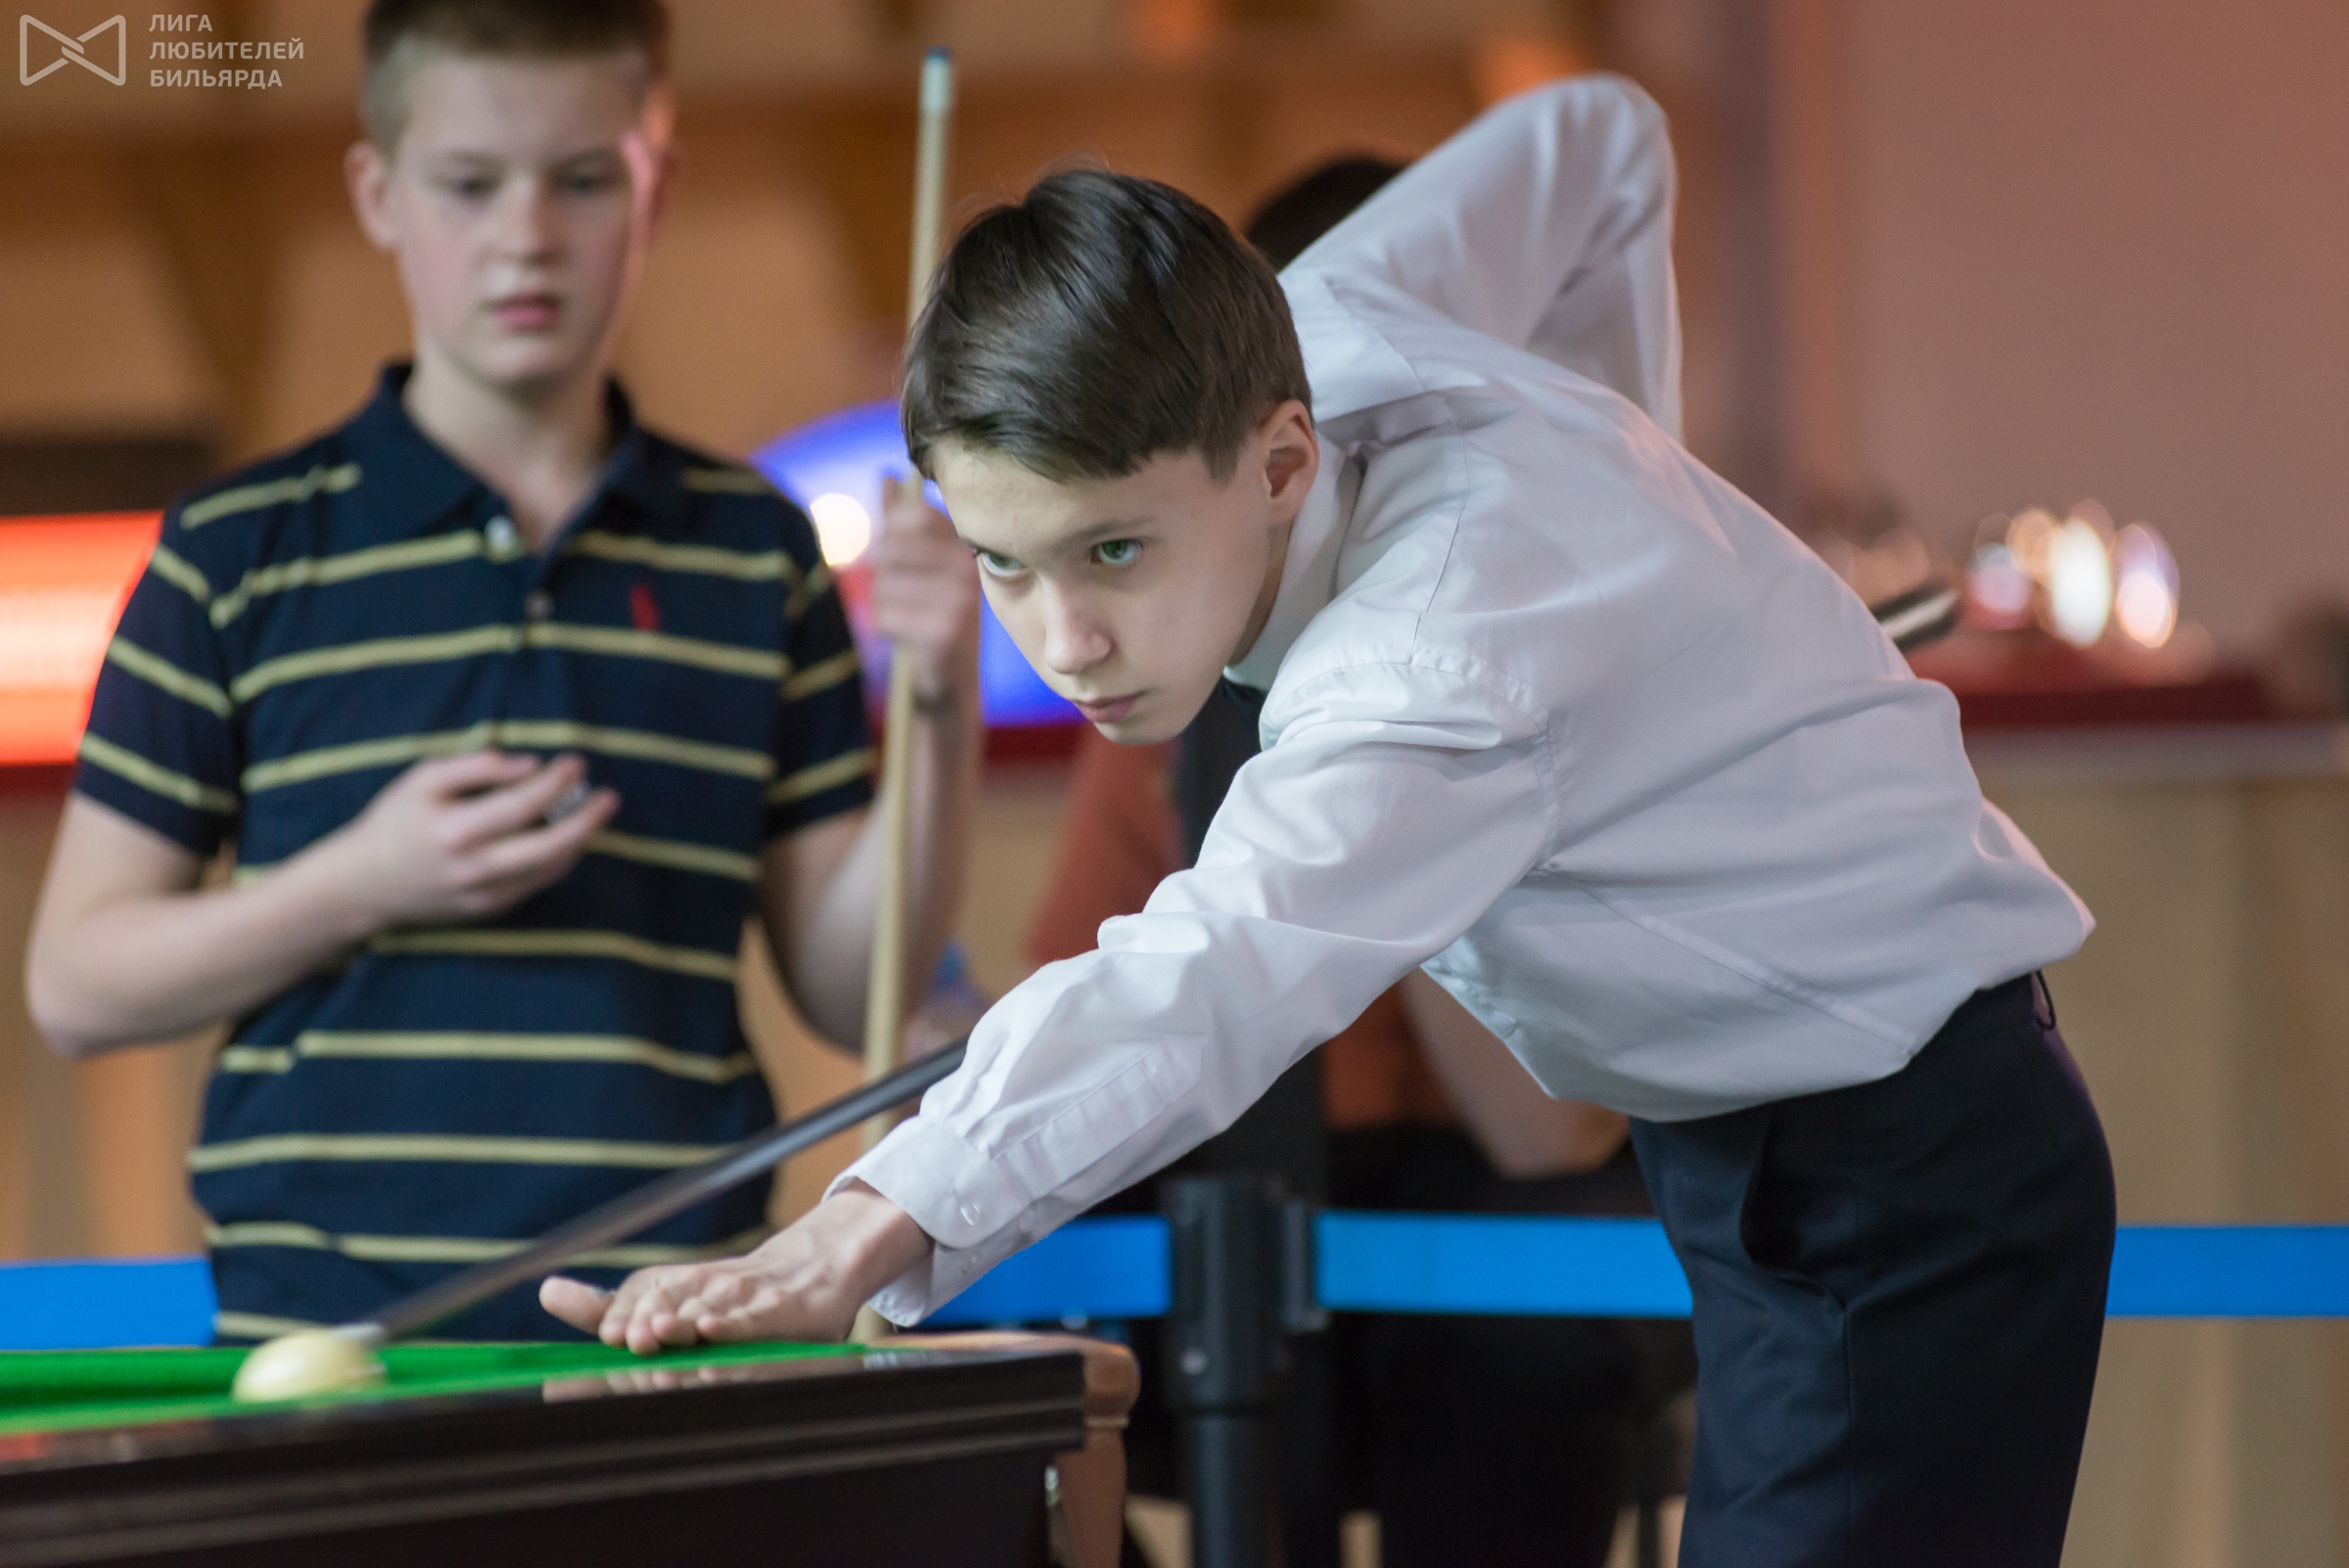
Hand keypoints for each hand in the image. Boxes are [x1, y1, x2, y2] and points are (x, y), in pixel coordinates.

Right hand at [318, 750, 619, 930]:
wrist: (365, 882)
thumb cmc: (396, 821)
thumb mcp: (423, 780)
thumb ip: (475, 767)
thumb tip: (529, 763)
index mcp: (456, 830)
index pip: (523, 803)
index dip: (557, 782)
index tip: (578, 762)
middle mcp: (474, 869)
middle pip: (549, 846)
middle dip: (588, 820)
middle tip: (612, 797)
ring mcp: (483, 896)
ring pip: (550, 870)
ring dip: (579, 841)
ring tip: (595, 813)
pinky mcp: (489, 911)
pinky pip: (536, 884)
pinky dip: (557, 860)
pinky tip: (567, 838)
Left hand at [540, 1182, 931, 1353]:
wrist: (813, 1270)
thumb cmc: (733, 1296)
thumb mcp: (670, 1294)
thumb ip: (609, 1305)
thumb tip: (545, 1291)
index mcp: (674, 1284)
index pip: (640, 1293)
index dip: (624, 1312)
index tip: (611, 1334)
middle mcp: (704, 1286)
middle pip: (667, 1303)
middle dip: (647, 1322)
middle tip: (630, 1342)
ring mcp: (742, 1296)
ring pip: (704, 1310)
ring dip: (681, 1324)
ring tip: (659, 1337)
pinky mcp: (778, 1309)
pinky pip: (751, 1317)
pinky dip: (731, 1323)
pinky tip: (713, 1329)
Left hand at [867, 475, 980, 712]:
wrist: (947, 684)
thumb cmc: (929, 616)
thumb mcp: (919, 564)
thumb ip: (901, 519)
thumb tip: (889, 477)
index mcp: (966, 545)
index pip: (911, 515)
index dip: (889, 536)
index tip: (903, 562)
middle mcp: (970, 567)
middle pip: (889, 548)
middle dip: (882, 574)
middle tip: (905, 597)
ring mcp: (962, 599)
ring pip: (882, 583)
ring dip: (883, 604)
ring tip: (910, 619)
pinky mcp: (946, 631)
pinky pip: (884, 614)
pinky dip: (886, 628)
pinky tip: (909, 638)